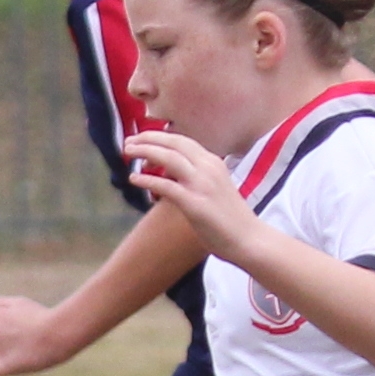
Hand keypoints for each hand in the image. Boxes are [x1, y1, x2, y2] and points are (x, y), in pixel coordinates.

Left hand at [119, 125, 249, 247]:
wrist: (248, 238)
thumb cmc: (228, 217)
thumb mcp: (213, 186)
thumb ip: (194, 176)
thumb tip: (167, 172)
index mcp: (213, 162)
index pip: (182, 141)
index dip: (158, 137)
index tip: (141, 138)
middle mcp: (208, 168)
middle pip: (173, 143)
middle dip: (148, 139)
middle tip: (128, 142)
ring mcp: (202, 184)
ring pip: (169, 158)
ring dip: (145, 152)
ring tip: (127, 152)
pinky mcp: (195, 203)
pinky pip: (166, 186)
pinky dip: (147, 180)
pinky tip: (133, 179)